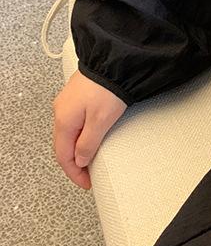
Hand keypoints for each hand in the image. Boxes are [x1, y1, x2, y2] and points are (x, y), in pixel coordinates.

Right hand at [52, 72, 126, 189]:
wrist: (113, 62)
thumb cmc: (108, 88)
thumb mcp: (101, 121)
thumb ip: (88, 143)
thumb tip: (79, 160)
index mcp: (64, 120)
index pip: (63, 156)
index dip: (74, 173)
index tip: (86, 183)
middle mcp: (61, 111)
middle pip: (64, 146)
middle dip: (75, 164)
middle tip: (89, 175)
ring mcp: (68, 103)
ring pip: (69, 134)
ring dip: (78, 150)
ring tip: (91, 160)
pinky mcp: (77, 96)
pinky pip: (74, 123)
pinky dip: (80, 136)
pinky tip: (90, 139)